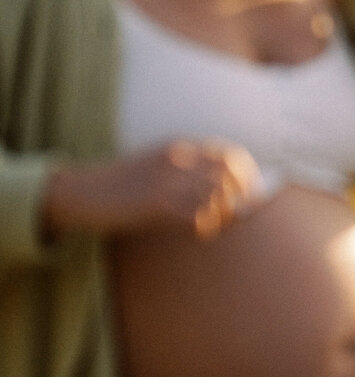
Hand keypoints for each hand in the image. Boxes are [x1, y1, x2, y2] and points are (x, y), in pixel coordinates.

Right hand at [41, 142, 261, 241]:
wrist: (84, 191)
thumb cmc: (125, 184)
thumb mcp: (160, 165)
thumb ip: (193, 171)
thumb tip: (236, 190)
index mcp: (179, 146)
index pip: (231, 156)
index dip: (248, 176)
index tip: (248, 193)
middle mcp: (177, 159)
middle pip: (230, 177)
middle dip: (240, 198)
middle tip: (233, 214)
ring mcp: (167, 181)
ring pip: (218, 199)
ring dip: (222, 215)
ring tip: (210, 223)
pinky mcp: (155, 204)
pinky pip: (197, 218)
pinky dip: (204, 228)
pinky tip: (195, 230)